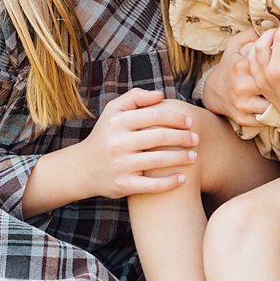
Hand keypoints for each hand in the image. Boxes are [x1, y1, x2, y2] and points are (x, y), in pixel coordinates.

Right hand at [75, 89, 199, 198]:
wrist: (82, 168)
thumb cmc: (105, 136)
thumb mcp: (112, 112)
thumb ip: (134, 98)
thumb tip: (160, 94)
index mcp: (118, 122)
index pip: (155, 116)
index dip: (176, 118)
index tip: (189, 122)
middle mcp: (118, 143)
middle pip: (160, 137)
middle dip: (183, 137)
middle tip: (196, 139)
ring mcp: (120, 165)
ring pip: (159, 160)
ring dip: (182, 158)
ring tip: (194, 156)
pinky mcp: (123, 185)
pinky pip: (152, 185)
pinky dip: (171, 182)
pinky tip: (184, 178)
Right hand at [199, 29, 267, 125]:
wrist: (212, 91)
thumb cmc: (229, 65)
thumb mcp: (235, 45)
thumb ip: (252, 33)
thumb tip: (272, 23)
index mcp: (242, 66)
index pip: (270, 61)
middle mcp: (241, 86)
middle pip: (274, 84)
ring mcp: (242, 104)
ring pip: (272, 104)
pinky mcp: (243, 119)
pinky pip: (265, 119)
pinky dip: (274, 115)